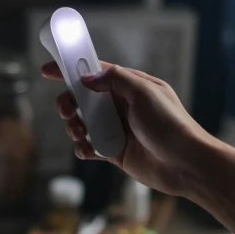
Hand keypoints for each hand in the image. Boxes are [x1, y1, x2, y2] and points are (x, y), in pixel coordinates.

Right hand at [41, 61, 208, 196]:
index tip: (48, 70)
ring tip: (77, 132)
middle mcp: (124, 106)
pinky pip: (92, 147)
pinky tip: (85, 149)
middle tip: (65, 110)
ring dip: (74, 126)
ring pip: (85, 123)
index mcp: (131, 87)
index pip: (97, 72)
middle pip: (85, 99)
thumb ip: (115, 80)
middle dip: (69, 102)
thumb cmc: (171, 125)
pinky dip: (84, 148)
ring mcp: (119, 129)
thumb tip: (88, 77)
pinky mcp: (117, 152)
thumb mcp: (144, 92)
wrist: (185, 164)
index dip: (72, 69)